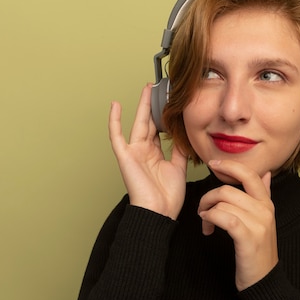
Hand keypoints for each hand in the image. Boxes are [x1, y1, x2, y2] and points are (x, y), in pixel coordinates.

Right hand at [109, 83, 187, 218]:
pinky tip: (115, 105)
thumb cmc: (168, 197)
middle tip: (160, 87)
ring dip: (143, 106)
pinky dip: (115, 120)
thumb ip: (180, 151)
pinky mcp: (125, 156)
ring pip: (139, 123)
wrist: (160, 212)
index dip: (165, 115)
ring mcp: (134, 152)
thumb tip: (184, 136)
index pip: (160, 129)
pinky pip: (117, 136)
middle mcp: (144, 151)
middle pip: (150, 122)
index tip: (172, 101)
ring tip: (148, 88)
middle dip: (155, 105)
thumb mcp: (179, 168)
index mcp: (155, 154)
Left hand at [197, 160, 277, 290]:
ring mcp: (258, 224)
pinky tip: (207, 225)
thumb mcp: (264, 219)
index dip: (230, 166)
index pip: (249, 174)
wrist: (264, 280)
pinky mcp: (248, 238)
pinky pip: (225, 218)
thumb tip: (266, 174)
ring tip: (205, 223)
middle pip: (229, 190)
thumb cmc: (257, 250)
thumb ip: (263, 195)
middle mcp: (265, 210)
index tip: (213, 164)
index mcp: (267, 203)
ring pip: (224, 203)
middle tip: (202, 209)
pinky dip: (211, 218)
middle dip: (208, 197)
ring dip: (207, 211)